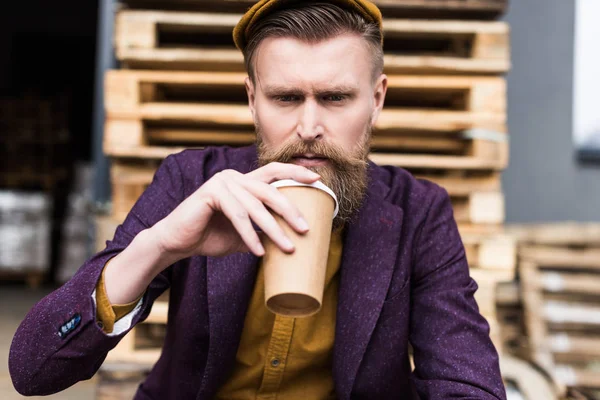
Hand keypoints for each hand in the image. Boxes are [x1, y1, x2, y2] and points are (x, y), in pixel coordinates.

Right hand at [151, 162, 320, 259]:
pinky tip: (258, 251)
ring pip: (256, 206)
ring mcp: (221, 183)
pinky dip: (249, 235)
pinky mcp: (210, 194)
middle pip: (270, 190)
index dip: (296, 173)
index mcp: (243, 182)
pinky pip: (237, 215)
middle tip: (306, 229)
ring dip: (274, 229)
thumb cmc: (209, 236)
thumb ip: (262, 231)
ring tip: (288, 247)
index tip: (318, 180)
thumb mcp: (243, 234)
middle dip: (291, 210)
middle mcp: (233, 177)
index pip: (274, 171)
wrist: (176, 242)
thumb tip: (290, 241)